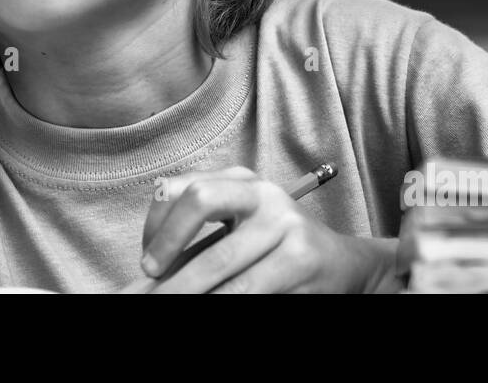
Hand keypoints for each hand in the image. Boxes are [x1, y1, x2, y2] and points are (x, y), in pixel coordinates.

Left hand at [137, 166, 401, 292]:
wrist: (341, 264)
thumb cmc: (274, 249)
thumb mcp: (237, 231)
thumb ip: (195, 244)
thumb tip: (146, 273)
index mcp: (240, 181)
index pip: (183, 188)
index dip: (156, 225)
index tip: (148, 262)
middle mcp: (262, 194)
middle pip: (200, 200)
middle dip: (167, 244)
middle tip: (151, 280)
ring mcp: (284, 223)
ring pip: (222, 262)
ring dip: (189, 290)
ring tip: (169, 303)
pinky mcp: (300, 258)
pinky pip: (247, 290)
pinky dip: (222, 301)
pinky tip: (210, 306)